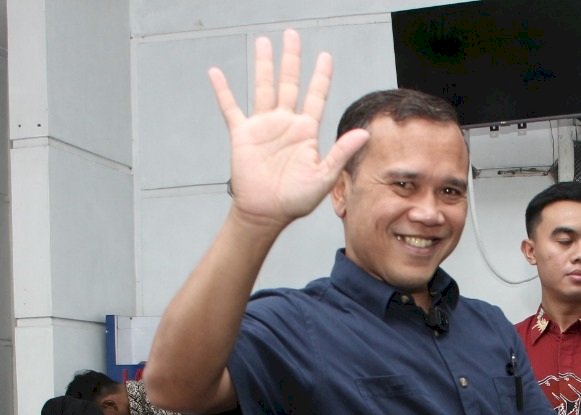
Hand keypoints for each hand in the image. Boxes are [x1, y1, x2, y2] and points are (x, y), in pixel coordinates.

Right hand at [207, 29, 369, 230]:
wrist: (267, 212)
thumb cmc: (295, 200)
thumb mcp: (324, 176)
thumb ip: (341, 152)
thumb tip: (364, 133)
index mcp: (306, 131)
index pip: (315, 96)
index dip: (321, 77)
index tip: (326, 57)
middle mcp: (285, 123)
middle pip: (289, 83)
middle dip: (291, 59)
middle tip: (292, 36)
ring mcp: (263, 127)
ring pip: (263, 87)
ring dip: (264, 65)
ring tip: (263, 42)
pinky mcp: (243, 134)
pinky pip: (230, 108)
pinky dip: (222, 91)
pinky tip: (216, 73)